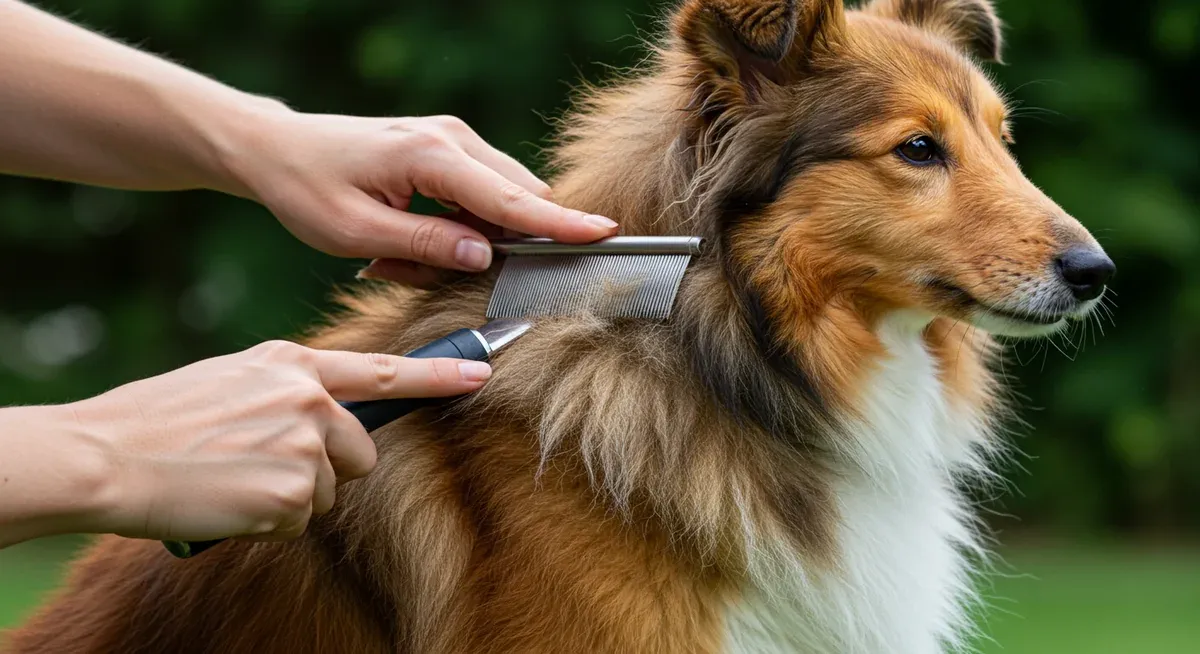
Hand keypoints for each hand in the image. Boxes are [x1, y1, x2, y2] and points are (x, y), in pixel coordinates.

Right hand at [69, 341, 491, 541]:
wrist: (110, 455)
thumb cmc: (161, 418)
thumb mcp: (233, 377)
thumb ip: (288, 386)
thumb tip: (323, 409)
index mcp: (294, 363)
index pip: (385, 372)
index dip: (440, 376)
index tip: (485, 371)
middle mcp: (310, 399)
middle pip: (360, 451)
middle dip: (326, 468)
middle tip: (264, 466)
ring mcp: (305, 445)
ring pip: (328, 490)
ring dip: (291, 496)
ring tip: (235, 478)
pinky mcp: (293, 492)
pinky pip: (299, 520)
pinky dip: (267, 520)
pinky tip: (229, 500)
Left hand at [224, 111, 618, 285]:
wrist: (278, 149)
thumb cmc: (307, 189)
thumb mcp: (355, 233)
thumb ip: (425, 246)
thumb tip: (485, 255)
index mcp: (431, 156)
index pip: (511, 198)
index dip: (559, 223)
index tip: (605, 234)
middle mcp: (452, 139)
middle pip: (516, 198)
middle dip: (499, 246)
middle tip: (422, 269)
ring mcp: (453, 140)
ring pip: (499, 199)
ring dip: (473, 239)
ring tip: (398, 253)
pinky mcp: (448, 150)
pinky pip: (479, 196)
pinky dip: (460, 227)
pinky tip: (409, 239)